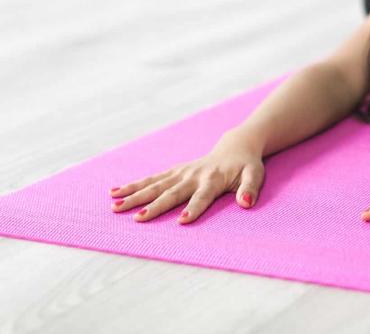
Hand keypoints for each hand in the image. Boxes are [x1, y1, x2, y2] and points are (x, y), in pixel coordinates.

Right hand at [107, 127, 265, 222]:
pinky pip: (151, 179)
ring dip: (135, 196)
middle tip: (137, 218)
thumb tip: (245, 203)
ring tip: (115, 206)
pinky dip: (133, 185)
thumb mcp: (255, 175)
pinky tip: (114, 193)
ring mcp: (181, 172)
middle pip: (172, 192)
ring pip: (155, 185)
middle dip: (154, 206)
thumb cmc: (246, 166)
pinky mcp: (174, 171)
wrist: (235, 147)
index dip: (193, 208)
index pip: (202, 197)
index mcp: (213, 179)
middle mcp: (193, 176)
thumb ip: (250, 189)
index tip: (182, 221)